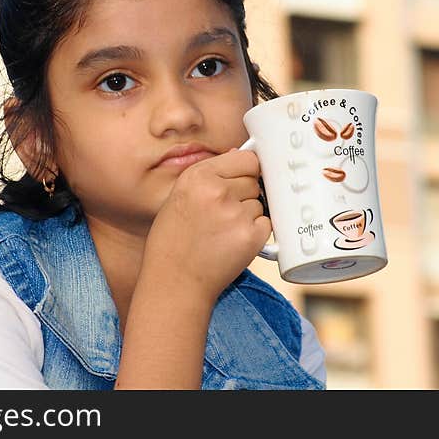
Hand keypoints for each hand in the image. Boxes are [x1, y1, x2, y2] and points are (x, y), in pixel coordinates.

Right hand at [141, 149, 271, 305]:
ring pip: (259, 203)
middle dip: (244, 195)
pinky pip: (266, 224)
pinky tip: (233, 242)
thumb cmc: (172, 243)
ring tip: (223, 232)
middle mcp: (217, 191)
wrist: (175, 282)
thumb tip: (240, 156)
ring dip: (249, 215)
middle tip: (223, 215)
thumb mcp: (179, 198)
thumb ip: (210, 175)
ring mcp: (235, 214)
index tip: (245, 177)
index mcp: (197, 177)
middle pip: (254, 181)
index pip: (246, 158)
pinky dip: (255, 233)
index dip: (246, 170)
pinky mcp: (250, 236)